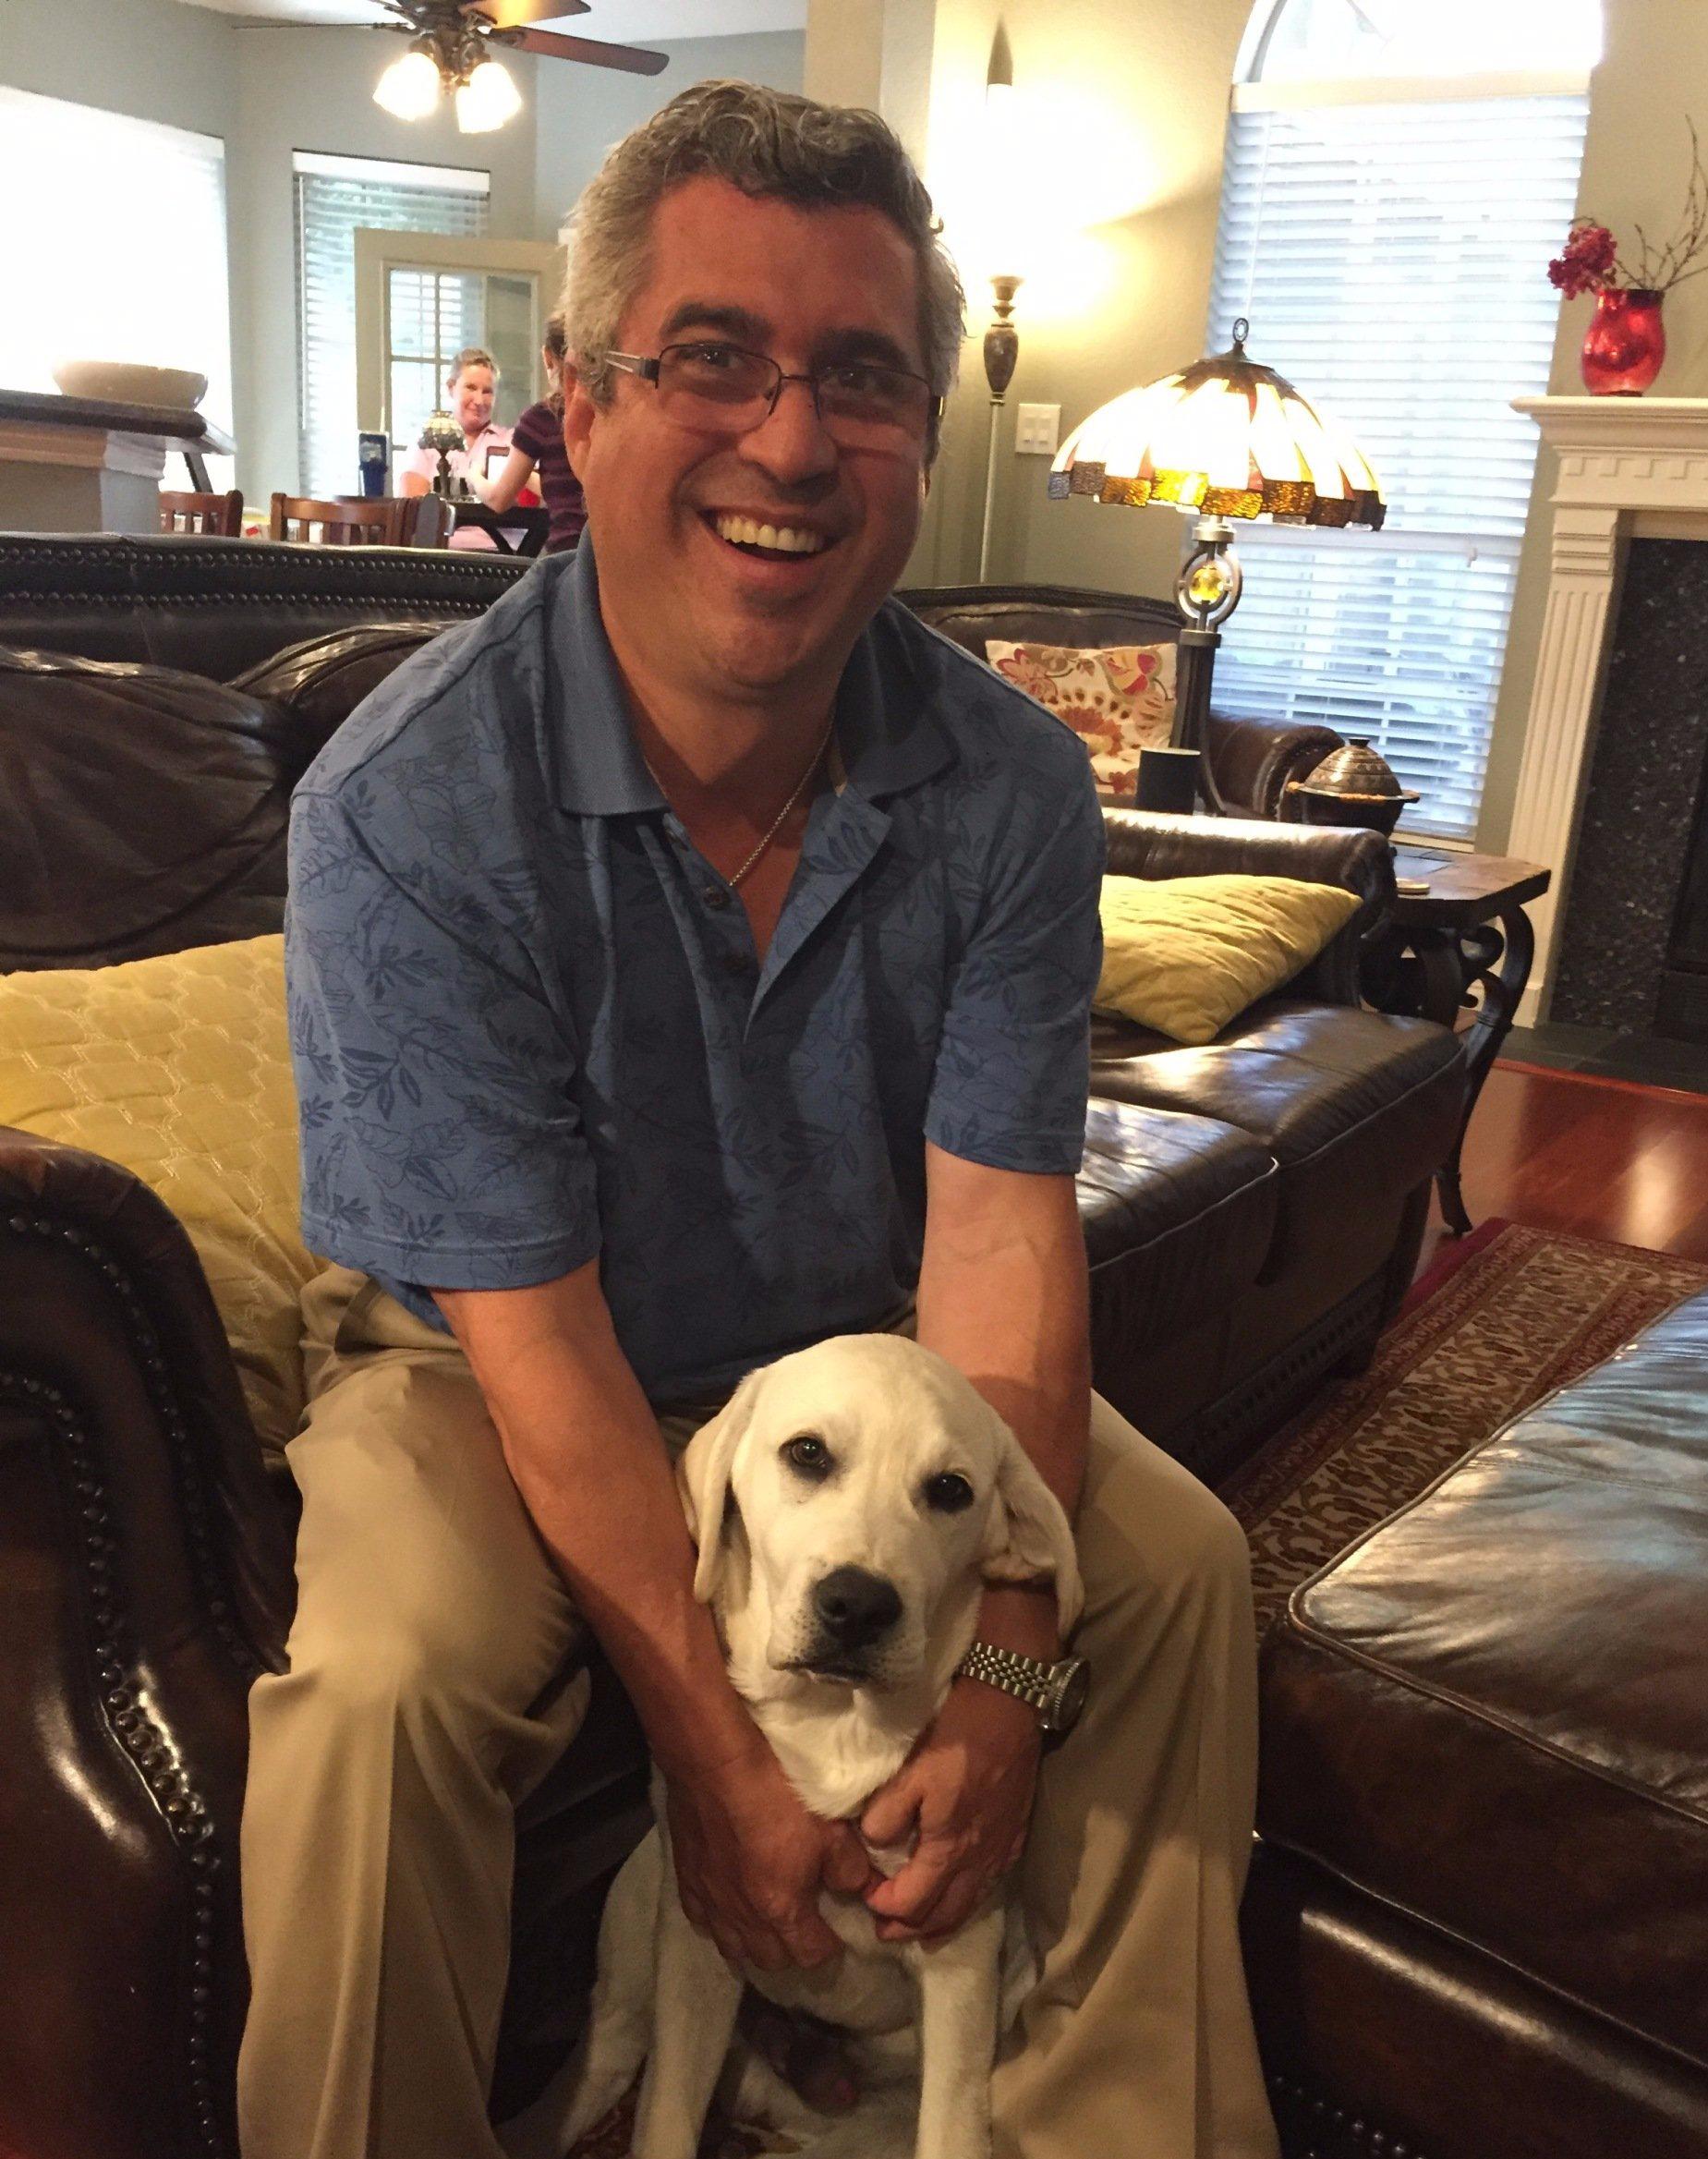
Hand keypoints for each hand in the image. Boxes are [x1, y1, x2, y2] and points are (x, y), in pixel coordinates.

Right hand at [665, 1735, 875, 1972]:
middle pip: (769, 1959)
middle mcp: (742, 1918)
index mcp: (781, 1909)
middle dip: (790, 1950)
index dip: (827, 1948)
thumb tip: (863, 1891)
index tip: (835, 1934)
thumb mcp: (830, 1828)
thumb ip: (851, 1869)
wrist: (715, 1764)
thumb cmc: (777, 1795)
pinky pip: (701, 1921)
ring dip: (752, 1942)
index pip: (809, 1954)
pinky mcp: (685, 1882)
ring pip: (731, 1947)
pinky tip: (727, 1904)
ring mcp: (710, 1902)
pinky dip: (718, 1921)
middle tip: (803, 1925)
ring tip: (765, 1921)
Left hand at [859, 1679, 1040, 1945]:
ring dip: (943, 1922)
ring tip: (923, 1934)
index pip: (914, 1901)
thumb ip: (887, 1816)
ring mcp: (1001, 1851)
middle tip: (887, 1932)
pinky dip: (970, 1901)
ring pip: (971, 1904)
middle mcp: (979, 1861)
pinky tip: (962, 1897)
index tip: (866, 1899)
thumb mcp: (909, 1773)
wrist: (1008, 1707)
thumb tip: (875, 1844)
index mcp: (949, 1848)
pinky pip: (990, 1885)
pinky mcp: (1015, 1836)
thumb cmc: (955, 1738)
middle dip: (912, 1928)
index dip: (886, 1907)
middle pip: (944, 1914)